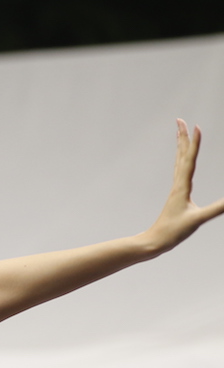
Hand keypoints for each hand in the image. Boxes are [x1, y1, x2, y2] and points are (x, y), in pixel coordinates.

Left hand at [145, 120, 223, 254]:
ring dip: (181, 146)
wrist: (155, 242)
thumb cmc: (173, 232)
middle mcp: (177, 184)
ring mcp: (176, 189)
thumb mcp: (198, 220)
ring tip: (180, 132)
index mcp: (182, 187)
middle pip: (181, 155)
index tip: (196, 126)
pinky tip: (182, 160)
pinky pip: (180, 172)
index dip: (195, 143)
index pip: (190, 160)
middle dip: (183, 137)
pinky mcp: (176, 195)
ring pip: (179, 162)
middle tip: (180, 120)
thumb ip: (218, 208)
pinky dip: (182, 161)